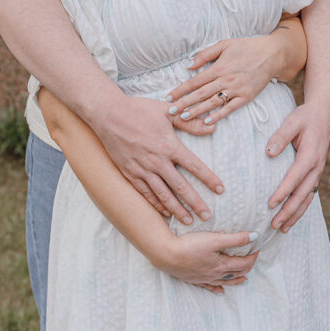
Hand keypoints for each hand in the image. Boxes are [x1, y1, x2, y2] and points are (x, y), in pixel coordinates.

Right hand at [98, 95, 223, 225]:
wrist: (108, 114)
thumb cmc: (138, 109)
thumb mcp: (167, 111)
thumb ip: (190, 122)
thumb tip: (212, 126)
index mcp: (169, 146)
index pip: (195, 166)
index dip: (209, 179)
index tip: (221, 190)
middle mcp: (158, 161)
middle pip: (181, 187)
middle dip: (195, 203)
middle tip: (207, 216)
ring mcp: (142, 169)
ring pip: (163, 194)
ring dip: (177, 209)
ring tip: (188, 220)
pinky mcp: (129, 173)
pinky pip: (145, 192)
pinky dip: (156, 204)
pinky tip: (165, 212)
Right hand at [155, 229, 259, 289]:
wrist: (167, 255)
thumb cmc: (190, 245)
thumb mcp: (215, 239)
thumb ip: (235, 238)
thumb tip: (255, 236)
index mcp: (222, 265)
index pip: (244, 263)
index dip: (253, 255)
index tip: (257, 247)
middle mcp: (215, 274)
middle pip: (236, 273)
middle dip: (247, 266)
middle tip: (251, 258)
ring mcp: (205, 278)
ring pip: (225, 282)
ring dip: (236, 280)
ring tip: (244, 279)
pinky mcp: (194, 279)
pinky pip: (210, 286)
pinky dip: (218, 288)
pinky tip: (220, 290)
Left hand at [166, 34, 285, 127]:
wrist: (271, 54)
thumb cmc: (246, 47)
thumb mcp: (224, 44)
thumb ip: (205, 54)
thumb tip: (189, 65)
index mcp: (219, 67)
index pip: (195, 81)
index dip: (181, 89)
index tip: (169, 96)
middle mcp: (226, 79)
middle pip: (200, 94)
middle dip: (184, 103)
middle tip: (170, 111)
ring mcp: (236, 89)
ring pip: (212, 103)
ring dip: (197, 111)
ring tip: (183, 117)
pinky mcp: (246, 97)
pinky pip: (230, 108)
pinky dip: (218, 115)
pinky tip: (207, 121)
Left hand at [266, 102, 329, 230]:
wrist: (323, 113)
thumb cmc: (305, 117)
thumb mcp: (293, 121)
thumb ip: (280, 135)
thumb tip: (269, 152)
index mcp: (310, 155)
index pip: (294, 178)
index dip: (283, 192)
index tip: (271, 204)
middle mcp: (316, 167)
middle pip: (302, 194)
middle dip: (289, 211)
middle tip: (274, 225)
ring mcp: (317, 171)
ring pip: (307, 198)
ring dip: (295, 214)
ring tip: (282, 228)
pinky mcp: (315, 172)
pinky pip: (309, 193)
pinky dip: (301, 207)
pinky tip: (292, 217)